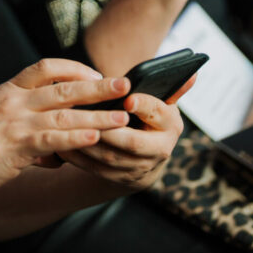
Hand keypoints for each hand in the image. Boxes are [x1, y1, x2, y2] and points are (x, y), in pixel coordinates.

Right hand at [0, 59, 133, 196]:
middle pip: (64, 86)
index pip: (46, 67)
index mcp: (9, 90)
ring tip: (122, 117)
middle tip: (124, 84)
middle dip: (98, 86)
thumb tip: (54, 152)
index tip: (95, 73)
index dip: (74, 68)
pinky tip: (96, 138)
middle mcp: (15, 100)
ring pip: (66, 114)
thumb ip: (26, 130)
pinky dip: (77, 138)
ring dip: (97, 115)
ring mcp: (16, 121)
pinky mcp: (17, 145)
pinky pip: (53, 139)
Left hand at [58, 75, 195, 190]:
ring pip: (110, 157)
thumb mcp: (163, 102)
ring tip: (68, 124)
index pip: (158, 114)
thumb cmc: (150, 118)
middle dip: (110, 129)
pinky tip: (61, 141)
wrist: (145, 156)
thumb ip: (172, 88)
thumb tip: (192, 73)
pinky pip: (94, 169)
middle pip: (133, 142)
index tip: (127, 98)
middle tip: (88, 115)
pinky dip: (77, 156)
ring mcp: (138, 168)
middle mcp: (159, 150)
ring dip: (87, 142)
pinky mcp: (118, 179)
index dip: (144, 106)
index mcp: (170, 126)